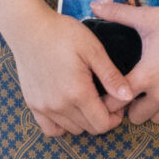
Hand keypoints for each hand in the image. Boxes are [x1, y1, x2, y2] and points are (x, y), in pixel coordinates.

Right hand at [5, 10, 134, 136]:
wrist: (30, 29)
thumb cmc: (63, 34)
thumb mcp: (93, 50)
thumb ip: (111, 76)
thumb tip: (128, 97)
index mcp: (77, 93)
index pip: (101, 124)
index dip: (115, 117)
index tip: (118, 102)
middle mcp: (59, 106)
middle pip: (88, 129)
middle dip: (102, 118)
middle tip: (106, 98)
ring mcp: (43, 107)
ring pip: (71, 129)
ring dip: (84, 120)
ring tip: (89, 99)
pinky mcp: (32, 104)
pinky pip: (50, 129)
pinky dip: (62, 124)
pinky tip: (69, 107)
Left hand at [95, 0, 158, 124]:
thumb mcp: (147, 18)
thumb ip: (117, 14)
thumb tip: (93, 4)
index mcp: (145, 76)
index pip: (115, 103)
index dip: (111, 99)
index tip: (113, 93)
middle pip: (135, 117)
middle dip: (133, 105)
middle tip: (139, 89)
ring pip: (158, 119)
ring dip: (155, 108)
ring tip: (157, 91)